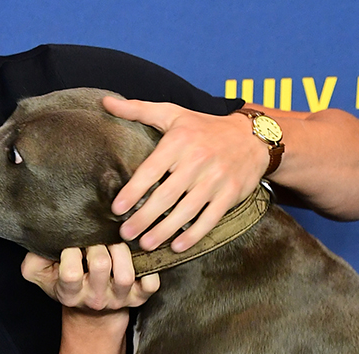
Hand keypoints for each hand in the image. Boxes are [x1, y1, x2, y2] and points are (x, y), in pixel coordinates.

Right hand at [21, 243, 159, 310]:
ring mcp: (118, 299)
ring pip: (125, 274)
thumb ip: (35, 256)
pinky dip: (150, 269)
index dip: (71, 252)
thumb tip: (42, 235)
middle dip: (99, 242)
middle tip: (99, 232)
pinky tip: (140, 254)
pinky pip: (151, 284)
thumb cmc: (67, 283)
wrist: (91, 314)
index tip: (73, 240)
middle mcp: (94, 299)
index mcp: (69, 292)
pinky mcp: (139, 298)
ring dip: (123, 251)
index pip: (70, 272)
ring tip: (117, 238)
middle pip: (100, 266)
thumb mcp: (41, 273)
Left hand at [104, 96, 268, 252]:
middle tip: (126, 234)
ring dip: (165, 230)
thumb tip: (106, 102)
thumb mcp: (173, 113)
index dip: (133, 191)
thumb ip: (138, 110)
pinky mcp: (230, 194)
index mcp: (179, 141)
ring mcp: (215, 179)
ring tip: (146, 244)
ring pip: (186, 210)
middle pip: (166, 195)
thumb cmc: (204, 127)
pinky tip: (177, 246)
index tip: (117, 208)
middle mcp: (197, 160)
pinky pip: (210, 218)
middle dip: (144, 217)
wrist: (252, 137)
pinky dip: (194, 234)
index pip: (151, 169)